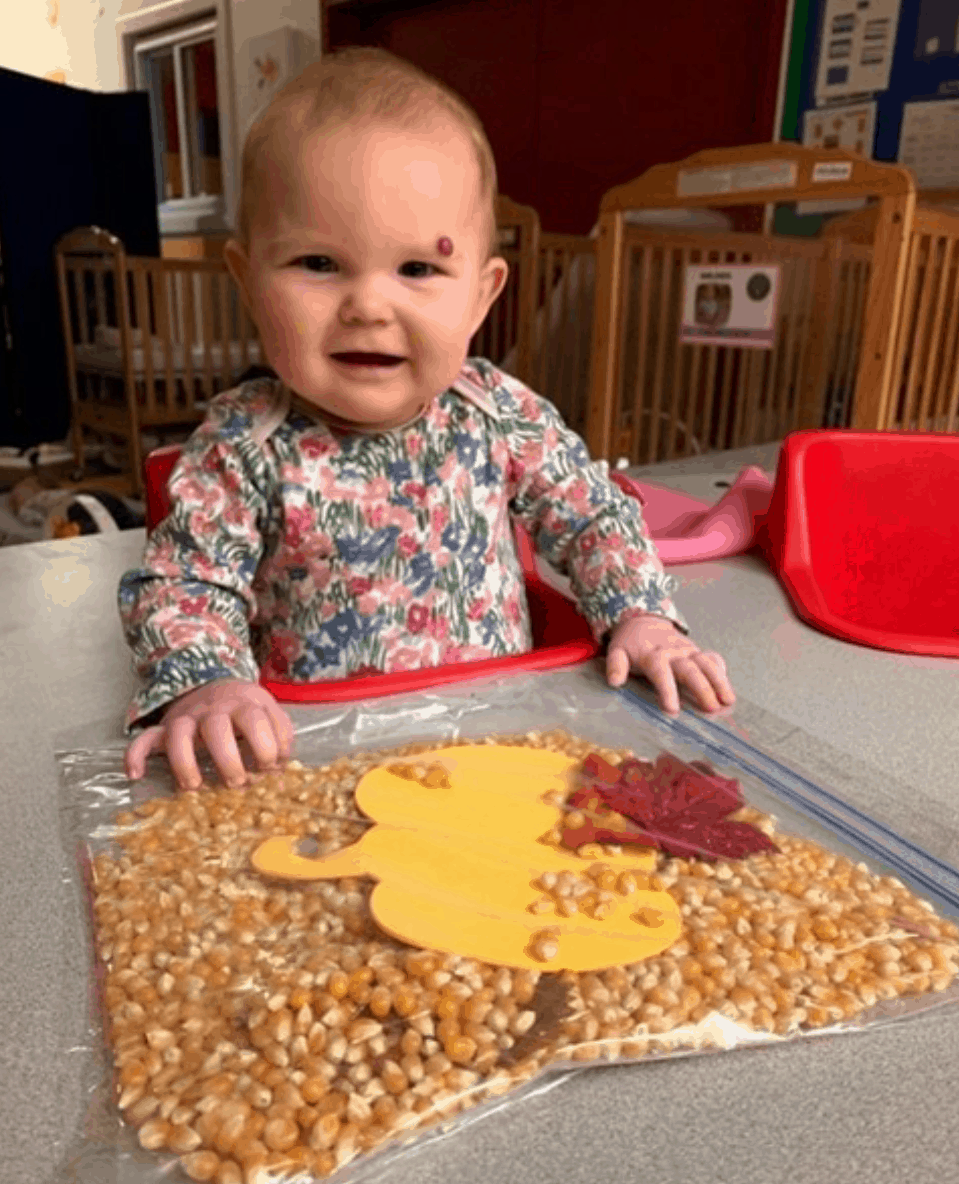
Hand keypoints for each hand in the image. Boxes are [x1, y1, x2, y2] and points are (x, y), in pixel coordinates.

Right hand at [125, 679, 294, 791]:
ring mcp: (187, 718)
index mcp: (244, 704)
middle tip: (237, 783)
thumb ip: (281, 737)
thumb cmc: (248, 710)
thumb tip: (280, 770)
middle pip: (216, 728)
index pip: (254, 721)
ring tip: (193, 787)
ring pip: (178, 734)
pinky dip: (136, 754)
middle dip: (227, 759)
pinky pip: (145, 738)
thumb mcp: (271, 714)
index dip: (265, 746)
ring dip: (184, 762)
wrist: (218, 685)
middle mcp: (213, 710)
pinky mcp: (166, 728)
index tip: (269, 767)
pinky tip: (135, 775)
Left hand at [606, 613, 734, 716]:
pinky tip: (728, 689)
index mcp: (653, 655)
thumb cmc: (630, 643)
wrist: (643, 620)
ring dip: (719, 681)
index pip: (661, 672)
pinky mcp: (697, 651)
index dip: (667, 690)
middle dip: (702, 688)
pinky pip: (712, 658)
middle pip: (691, 669)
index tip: (673, 709)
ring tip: (728, 701)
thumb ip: (615, 666)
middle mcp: (674, 652)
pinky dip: (721, 671)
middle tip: (712, 708)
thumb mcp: (616, 651)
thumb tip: (614, 681)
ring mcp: (689, 651)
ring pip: (707, 664)